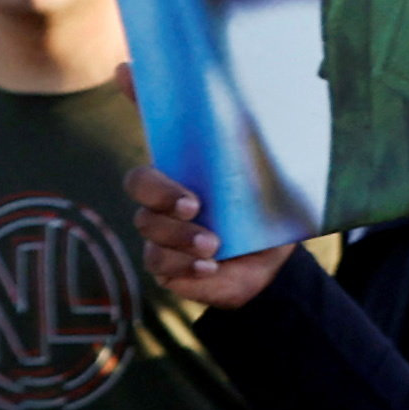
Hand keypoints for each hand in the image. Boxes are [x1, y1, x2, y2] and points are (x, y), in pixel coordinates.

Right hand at [130, 167, 290, 309]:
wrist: (268, 265)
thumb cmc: (262, 218)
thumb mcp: (261, 192)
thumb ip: (250, 169)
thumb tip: (252, 142)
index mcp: (178, 180)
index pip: (144, 176)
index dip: (155, 184)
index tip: (191, 198)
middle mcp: (161, 208)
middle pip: (141, 199)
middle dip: (165, 200)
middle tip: (195, 210)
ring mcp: (159, 239)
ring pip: (150, 232)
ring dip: (180, 237)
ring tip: (213, 246)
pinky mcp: (164, 267)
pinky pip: (158, 263)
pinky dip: (184, 264)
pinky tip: (210, 267)